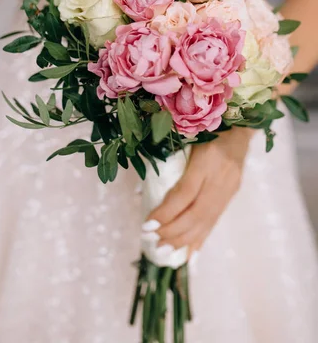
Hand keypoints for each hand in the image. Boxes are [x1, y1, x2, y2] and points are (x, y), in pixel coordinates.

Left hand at [146, 128, 251, 257]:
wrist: (239, 127)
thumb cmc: (204, 129)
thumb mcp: (185, 139)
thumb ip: (168, 162)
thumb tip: (142, 191)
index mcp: (206, 158)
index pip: (185, 193)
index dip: (166, 212)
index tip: (148, 225)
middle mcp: (220, 176)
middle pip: (196, 213)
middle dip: (173, 231)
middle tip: (153, 241)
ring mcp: (229, 188)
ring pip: (207, 221)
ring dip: (184, 240)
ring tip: (165, 250)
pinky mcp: (232, 194)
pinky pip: (215, 221)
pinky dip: (201, 238)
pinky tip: (190, 253)